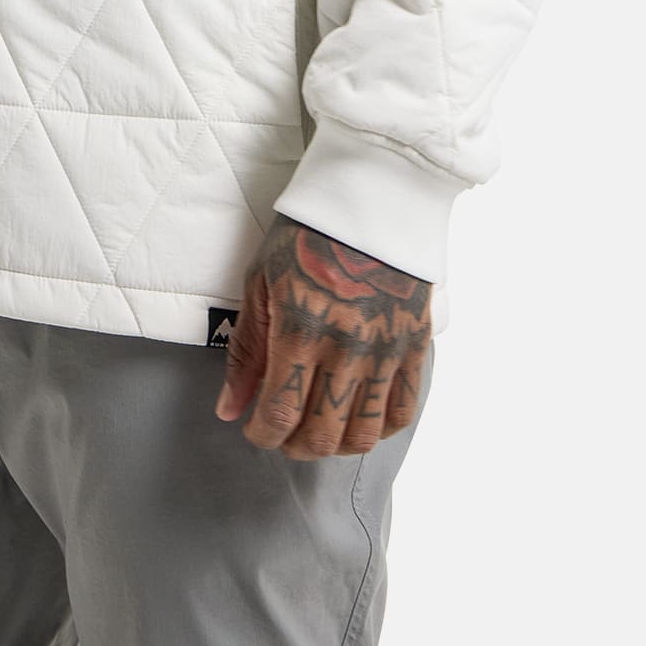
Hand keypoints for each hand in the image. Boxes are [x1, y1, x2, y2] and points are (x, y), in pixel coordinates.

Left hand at [214, 213, 431, 458]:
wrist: (368, 199)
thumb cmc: (305, 237)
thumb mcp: (260, 284)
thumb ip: (246, 352)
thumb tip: (229, 409)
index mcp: (301, 330)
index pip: (279, 415)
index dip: (262, 436)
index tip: (255, 430)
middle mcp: (346, 349)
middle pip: (322, 435)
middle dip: (295, 446)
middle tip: (283, 434)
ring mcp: (386, 350)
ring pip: (364, 434)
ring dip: (336, 444)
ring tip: (319, 429)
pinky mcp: (415, 346)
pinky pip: (403, 411)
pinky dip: (380, 428)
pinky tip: (358, 418)